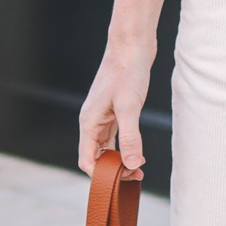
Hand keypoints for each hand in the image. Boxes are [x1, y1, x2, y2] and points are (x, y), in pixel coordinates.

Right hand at [78, 0, 175, 175]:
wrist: (133, 43)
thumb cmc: (128, 71)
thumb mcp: (130, 107)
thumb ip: (130, 138)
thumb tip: (133, 165)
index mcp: (88, 122)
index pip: (87, 160)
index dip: (102, 175)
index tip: (122, 182)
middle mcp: (92, 121)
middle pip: (96, 156)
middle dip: (113, 170)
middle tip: (136, 177)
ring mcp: (103, 116)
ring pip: (106, 148)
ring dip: (119, 161)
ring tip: (139, 170)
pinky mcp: (115, 110)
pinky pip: (115, 137)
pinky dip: (124, 148)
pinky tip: (139, 153)